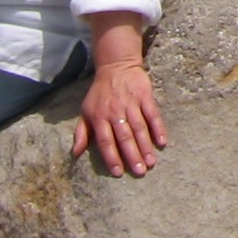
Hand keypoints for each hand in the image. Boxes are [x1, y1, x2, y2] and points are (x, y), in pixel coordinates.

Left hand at [72, 59, 167, 177]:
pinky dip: (157, 127)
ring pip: (139, 127)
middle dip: (132, 155)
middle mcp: (114, 111)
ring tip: (151, 162)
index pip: (105, 140)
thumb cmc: (100, 93)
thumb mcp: (86, 111)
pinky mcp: (144, 96)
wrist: (115, 65)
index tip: (118, 172)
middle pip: (124, 136)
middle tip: (140, 172)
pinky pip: (152, 114)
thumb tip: (75, 153)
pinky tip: (162, 141)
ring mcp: (130, 103)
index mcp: (99, 116)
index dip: (111, 156)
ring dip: (145, 145)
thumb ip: (81, 133)